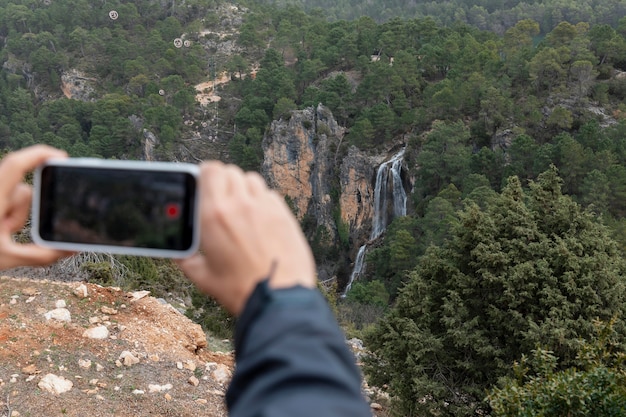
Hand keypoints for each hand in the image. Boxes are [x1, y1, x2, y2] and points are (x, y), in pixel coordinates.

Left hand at [0, 145, 71, 269]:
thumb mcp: (7, 258)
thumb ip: (41, 255)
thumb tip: (70, 249)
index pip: (17, 163)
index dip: (40, 154)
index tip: (61, 156)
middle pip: (20, 188)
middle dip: (24, 209)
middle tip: (9, 230)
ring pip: (13, 197)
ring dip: (13, 216)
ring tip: (0, 235)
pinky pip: (5, 204)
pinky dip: (7, 218)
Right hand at [177, 162, 315, 315]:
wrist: (278, 298)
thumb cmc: (239, 289)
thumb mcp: (203, 277)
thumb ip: (186, 260)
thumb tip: (178, 253)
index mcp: (213, 215)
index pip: (210, 170)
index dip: (206, 173)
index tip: (204, 182)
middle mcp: (239, 204)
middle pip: (230, 171)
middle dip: (224, 181)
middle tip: (222, 199)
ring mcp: (264, 207)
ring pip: (251, 180)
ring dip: (244, 188)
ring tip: (241, 208)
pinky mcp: (284, 214)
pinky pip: (270, 195)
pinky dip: (263, 201)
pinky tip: (260, 219)